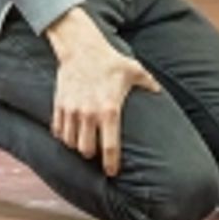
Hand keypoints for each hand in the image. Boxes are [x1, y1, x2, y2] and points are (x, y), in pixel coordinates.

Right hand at [45, 6, 159, 177]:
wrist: (81, 47)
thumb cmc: (110, 61)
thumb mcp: (135, 71)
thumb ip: (149, 84)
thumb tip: (160, 93)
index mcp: (109, 110)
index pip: (110, 147)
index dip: (111, 164)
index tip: (112, 172)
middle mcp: (89, 114)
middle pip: (87, 150)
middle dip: (92, 154)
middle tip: (97, 153)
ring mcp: (72, 111)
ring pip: (71, 143)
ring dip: (77, 146)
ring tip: (83, 143)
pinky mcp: (59, 105)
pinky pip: (58, 131)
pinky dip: (63, 135)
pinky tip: (69, 134)